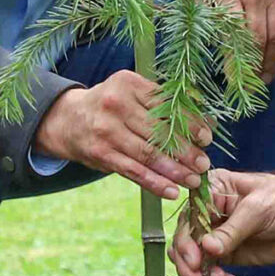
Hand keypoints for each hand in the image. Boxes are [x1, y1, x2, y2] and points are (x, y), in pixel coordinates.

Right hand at [33, 70, 207, 197]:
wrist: (68, 119)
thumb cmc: (111, 106)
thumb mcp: (131, 92)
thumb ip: (161, 103)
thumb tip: (205, 122)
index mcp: (129, 83)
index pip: (166, 105)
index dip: (190, 123)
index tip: (206, 138)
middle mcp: (116, 104)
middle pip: (159, 132)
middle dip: (186, 151)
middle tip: (204, 165)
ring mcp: (107, 130)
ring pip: (148, 154)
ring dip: (175, 171)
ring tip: (193, 180)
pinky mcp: (101, 153)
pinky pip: (134, 171)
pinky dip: (155, 183)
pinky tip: (172, 191)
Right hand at [172, 142, 274, 275]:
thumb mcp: (258, 210)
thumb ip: (232, 231)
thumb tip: (206, 248)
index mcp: (212, 192)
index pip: (188, 218)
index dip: (186, 241)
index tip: (195, 260)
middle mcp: (209, 214)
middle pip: (186, 241)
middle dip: (189, 264)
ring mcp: (217, 235)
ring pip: (195, 258)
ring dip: (200, 275)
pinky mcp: (228, 253)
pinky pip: (212, 269)